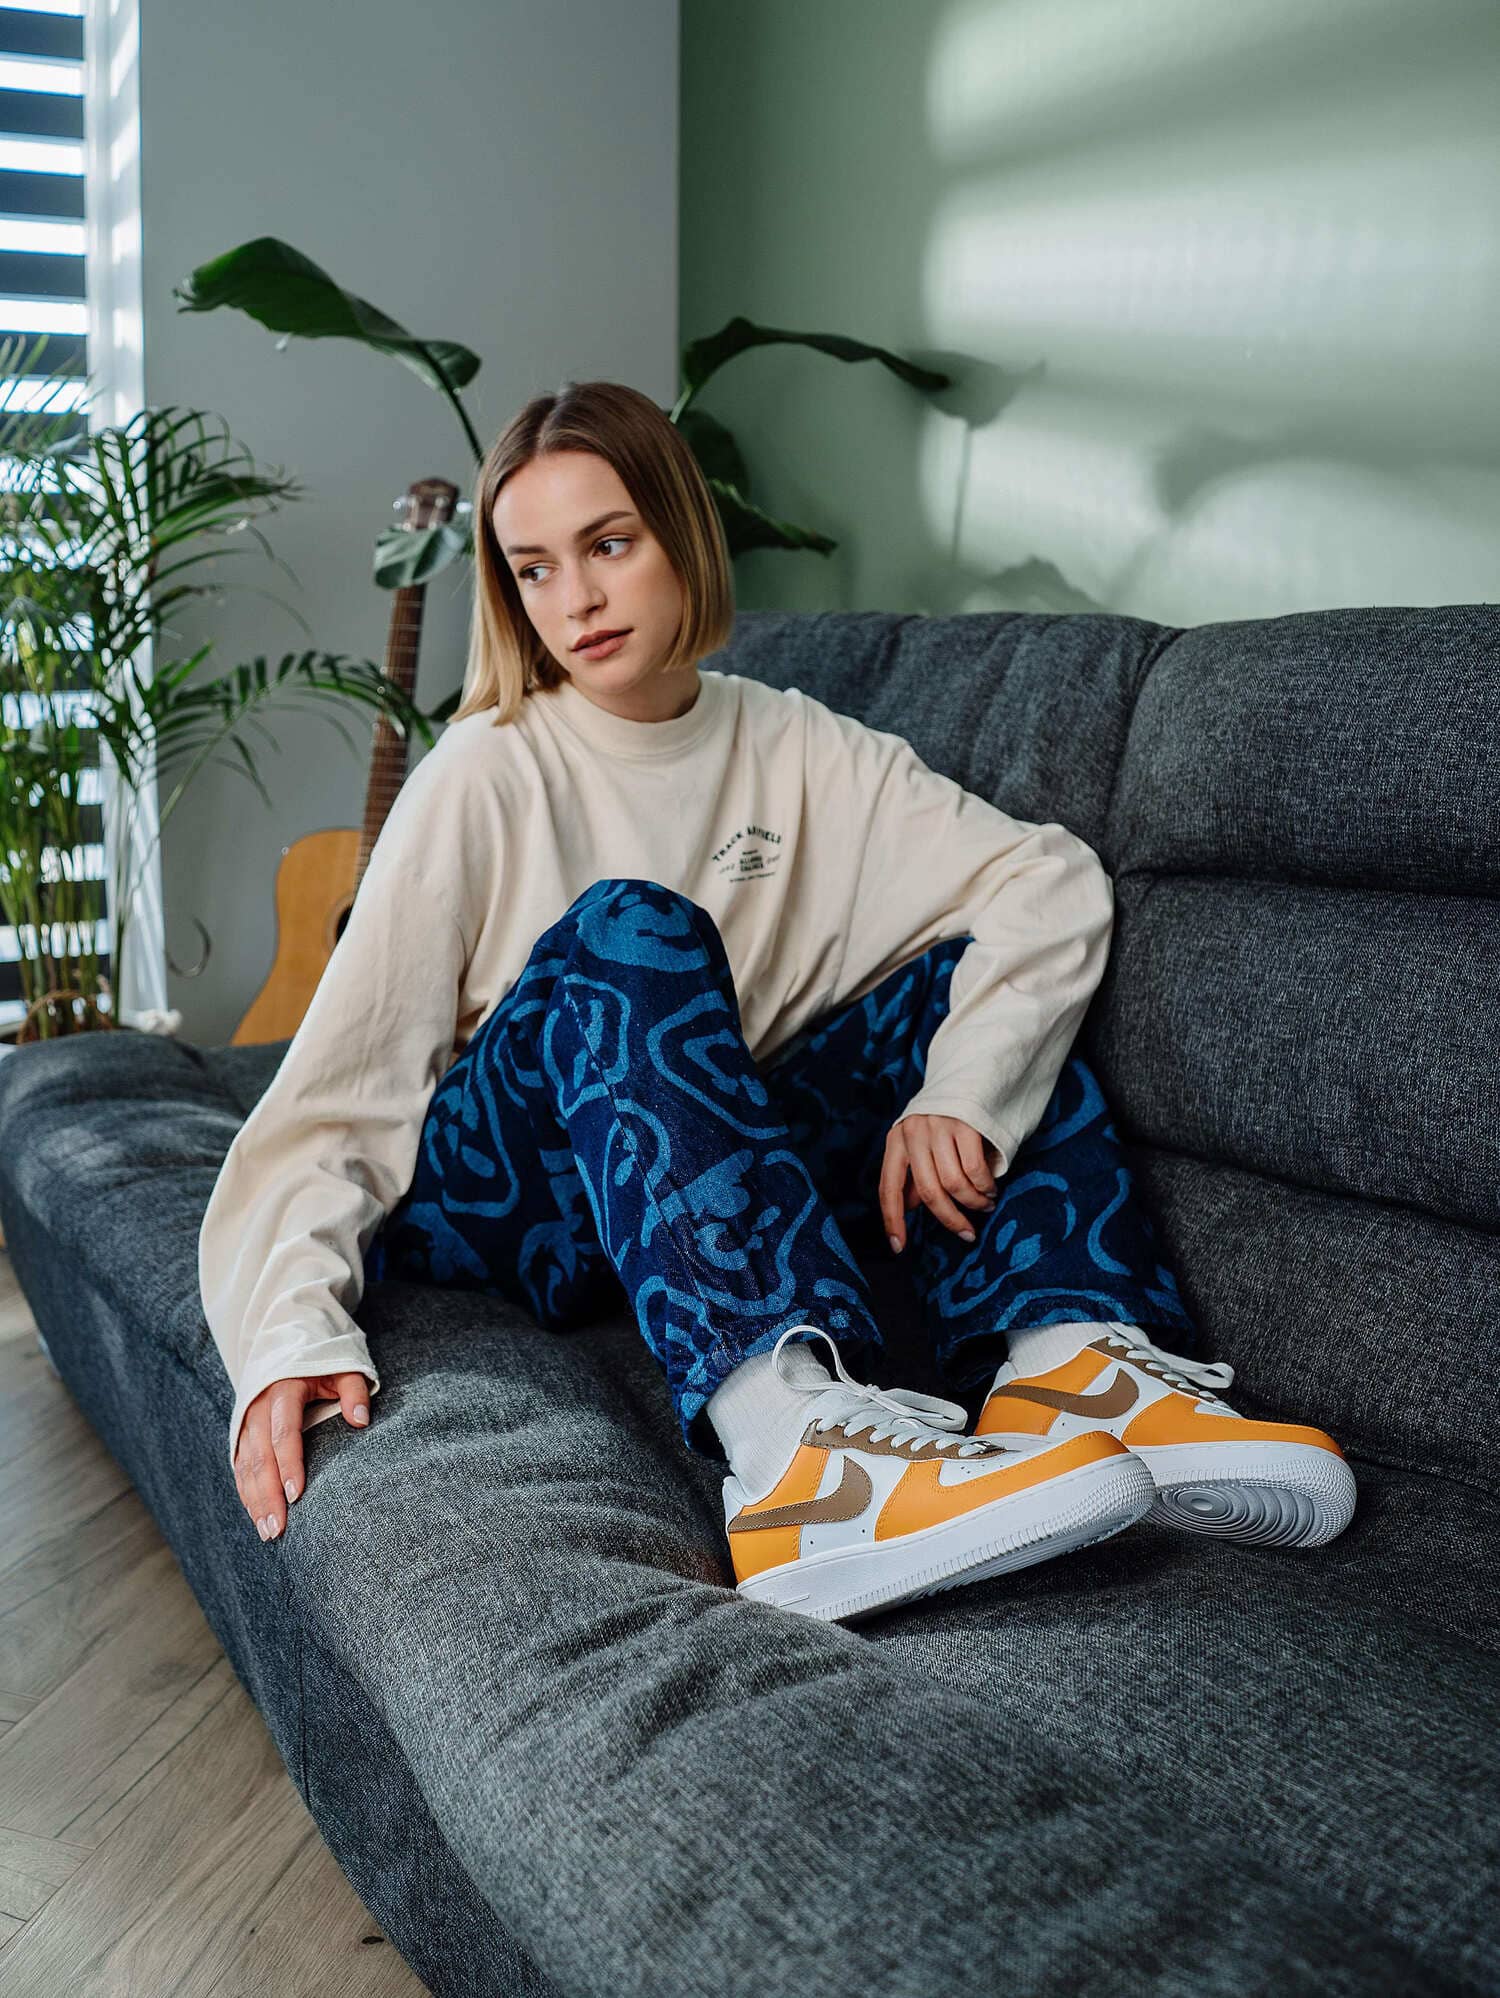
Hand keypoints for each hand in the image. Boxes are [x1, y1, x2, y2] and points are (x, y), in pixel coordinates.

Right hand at [233, 1373, 371, 1540]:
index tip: (297, 1495)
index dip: (289, 1465)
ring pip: (246, 1466)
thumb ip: (354, 1391)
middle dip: (268, 1495)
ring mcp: (245, 1422)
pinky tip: (256, 1516)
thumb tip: (361, 1421)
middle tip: (278, 1528)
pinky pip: (239, 1467)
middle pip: (260, 1458)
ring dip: (255, 1500)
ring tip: (268, 1531)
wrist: (282, 1343)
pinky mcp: (240, 1433)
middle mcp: (257, 1408)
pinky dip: (246, 1492)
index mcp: (282, 1391)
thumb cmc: (319, 1360)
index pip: (284, 1433)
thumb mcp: (343, 1367)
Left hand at [881, 1115, 1000, 1253]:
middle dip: (950, 1219)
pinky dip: (984, 1186)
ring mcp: (939, 1127)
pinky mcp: (966, 1124)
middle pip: (929, 1192)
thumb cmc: (945, 1117)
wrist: (971, 1074)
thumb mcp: (922, 1142)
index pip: (889, 1187)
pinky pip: (975, 1170)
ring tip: (983, 1205)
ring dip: (973, 1203)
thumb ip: (916, 1172)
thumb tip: (911, 1207)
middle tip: (967, 1233)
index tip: (899, 1247)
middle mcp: (913, 1133)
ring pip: (955, 1184)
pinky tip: (989, 1188)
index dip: (893, 1220)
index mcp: (897, 1140)